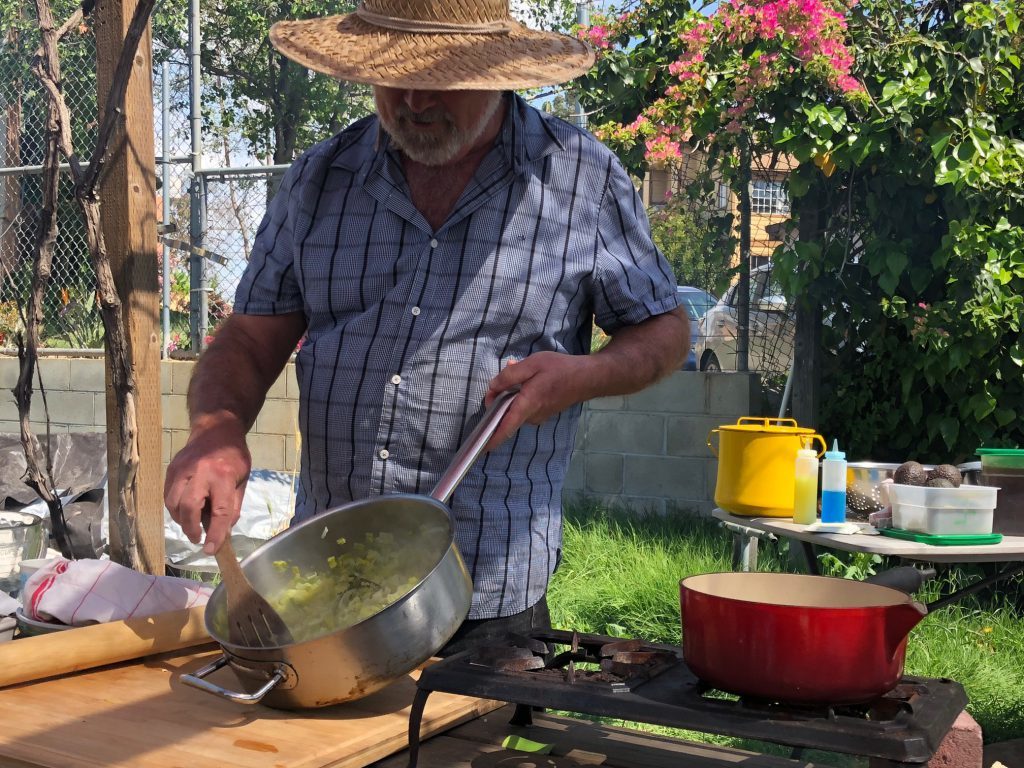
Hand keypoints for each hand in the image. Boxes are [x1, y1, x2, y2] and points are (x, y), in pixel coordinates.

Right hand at [163, 415, 250, 553]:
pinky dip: (174, 508)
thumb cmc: (234, 456)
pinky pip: (168, 495)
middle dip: (191, 528)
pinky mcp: (171, 470)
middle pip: (188, 507)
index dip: (216, 534)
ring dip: (181, 520)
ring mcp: (182, 470)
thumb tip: (223, 532)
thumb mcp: (242, 480)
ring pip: (173, 503)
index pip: (220, 511)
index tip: (210, 550)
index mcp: (223, 476)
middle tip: (198, 538)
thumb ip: (232, 506)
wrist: (216, 429)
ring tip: (192, 524)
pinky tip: (184, 511)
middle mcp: (200, 473)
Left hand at [483, 352, 595, 449]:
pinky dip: (521, 397)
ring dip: (511, 397)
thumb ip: (509, 376)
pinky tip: (528, 381)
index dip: (492, 439)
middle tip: (498, 385)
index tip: (481, 449)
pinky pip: (526, 408)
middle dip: (498, 404)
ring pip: (516, 410)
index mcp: (527, 405)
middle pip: (507, 417)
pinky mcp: (545, 413)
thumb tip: (492, 388)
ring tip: (518, 377)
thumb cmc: (560, 369)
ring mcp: (540, 416)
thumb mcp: (531, 364)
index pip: (506, 428)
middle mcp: (532, 416)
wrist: (587, 378)